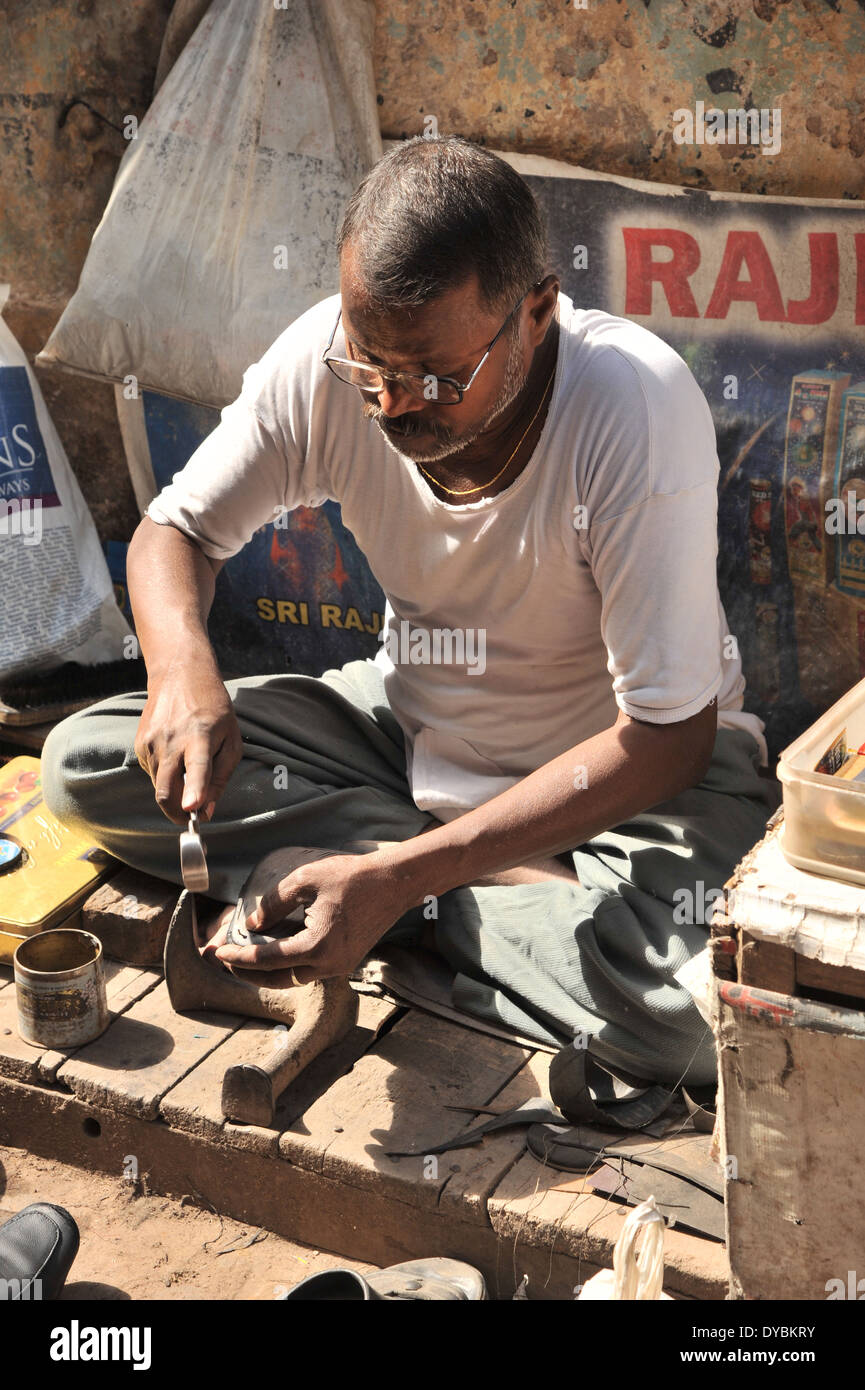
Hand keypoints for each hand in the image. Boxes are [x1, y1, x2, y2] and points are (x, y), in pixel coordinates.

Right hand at [133, 661, 241, 823]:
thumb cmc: (213, 710)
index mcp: (201, 736)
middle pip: (166, 790)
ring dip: (174, 790)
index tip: (193, 809)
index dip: (194, 790)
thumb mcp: (231, 740)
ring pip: (160, 786)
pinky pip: (153, 773)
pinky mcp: (140, 744)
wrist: (179, 676)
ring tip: (188, 766)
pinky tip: (175, 754)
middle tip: (191, 817)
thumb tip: (207, 810)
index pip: (197, 768)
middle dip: (177, 813)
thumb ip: (221, 777)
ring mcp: (152, 742)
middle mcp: (172, 740)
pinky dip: (166, 775)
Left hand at [213, 851, 414, 982]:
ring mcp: (340, 966)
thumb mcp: (305, 880)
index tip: (217, 953)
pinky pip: (310, 970)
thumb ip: (274, 903)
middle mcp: (328, 964)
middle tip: (225, 962)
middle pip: (278, 979)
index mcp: (316, 947)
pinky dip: (288, 965)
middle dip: (248, 973)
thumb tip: (253, 925)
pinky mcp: (346, 961)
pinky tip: (274, 951)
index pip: (267, 960)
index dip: (238, 957)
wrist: (394, 882)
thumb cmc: (352, 876)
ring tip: (245, 958)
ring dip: (268, 972)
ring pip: (294, 978)